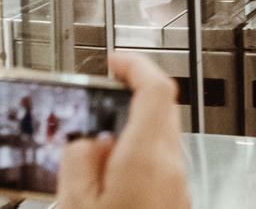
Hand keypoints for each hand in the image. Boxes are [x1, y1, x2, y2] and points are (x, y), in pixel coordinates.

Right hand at [57, 53, 188, 208]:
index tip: (116, 60)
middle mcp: (172, 168)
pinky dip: (140, 154)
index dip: (136, 65)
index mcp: (147, 159)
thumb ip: (77, 161)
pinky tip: (114, 174)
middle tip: (104, 94)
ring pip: (163, 136)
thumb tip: (84, 141)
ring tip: (100, 145)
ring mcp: (179, 185)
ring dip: (136, 127)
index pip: (156, 88)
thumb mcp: (75, 203)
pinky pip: (162, 163)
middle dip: (134, 94)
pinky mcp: (177, 199)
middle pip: (163, 108)